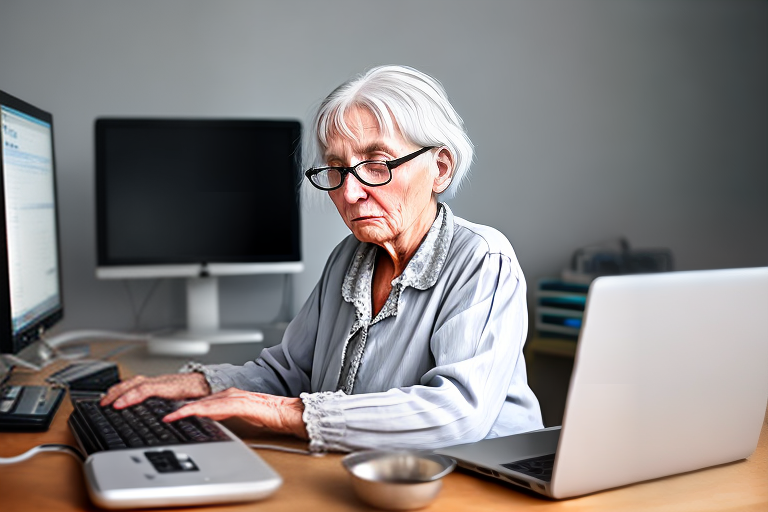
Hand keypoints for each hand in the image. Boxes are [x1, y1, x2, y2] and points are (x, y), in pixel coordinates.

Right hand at [100, 373, 210, 408]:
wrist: (214, 382)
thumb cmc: (206, 394)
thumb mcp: (198, 404)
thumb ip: (185, 411)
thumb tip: (171, 419)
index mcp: (172, 387)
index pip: (145, 389)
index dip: (130, 397)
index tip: (117, 406)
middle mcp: (164, 381)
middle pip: (136, 383)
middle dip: (117, 393)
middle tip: (104, 404)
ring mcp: (161, 381)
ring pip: (136, 381)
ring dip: (120, 389)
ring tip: (107, 398)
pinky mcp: (161, 383)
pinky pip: (140, 383)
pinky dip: (128, 387)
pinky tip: (123, 393)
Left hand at [162, 388, 307, 438]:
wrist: (290, 414)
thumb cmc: (270, 417)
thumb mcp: (241, 419)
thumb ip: (225, 418)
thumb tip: (209, 425)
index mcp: (229, 397)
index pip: (201, 402)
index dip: (183, 407)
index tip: (167, 414)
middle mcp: (230, 394)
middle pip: (199, 400)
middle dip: (179, 407)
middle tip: (163, 414)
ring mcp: (236, 397)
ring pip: (205, 402)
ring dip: (185, 409)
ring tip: (169, 416)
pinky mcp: (242, 404)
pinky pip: (218, 407)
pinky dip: (201, 410)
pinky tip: (191, 414)